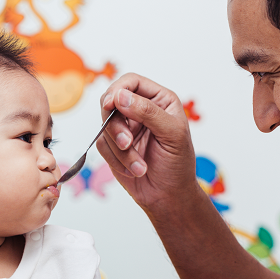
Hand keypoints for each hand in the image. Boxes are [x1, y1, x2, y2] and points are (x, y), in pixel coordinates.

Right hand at [95, 73, 201, 212]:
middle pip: (111, 101)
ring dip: (120, 149)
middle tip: (127, 143)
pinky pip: (102, 145)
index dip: (118, 90)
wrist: (169, 196)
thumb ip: (148, 112)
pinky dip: (116, 160)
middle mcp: (140, 110)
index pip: (131, 82)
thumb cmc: (178, 165)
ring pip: (104, 125)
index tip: (111, 104)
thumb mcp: (172, 135)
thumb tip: (121, 96)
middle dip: (116, 125)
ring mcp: (126, 128)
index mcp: (159, 101)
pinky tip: (135, 170)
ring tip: (140, 166)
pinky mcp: (114, 146)